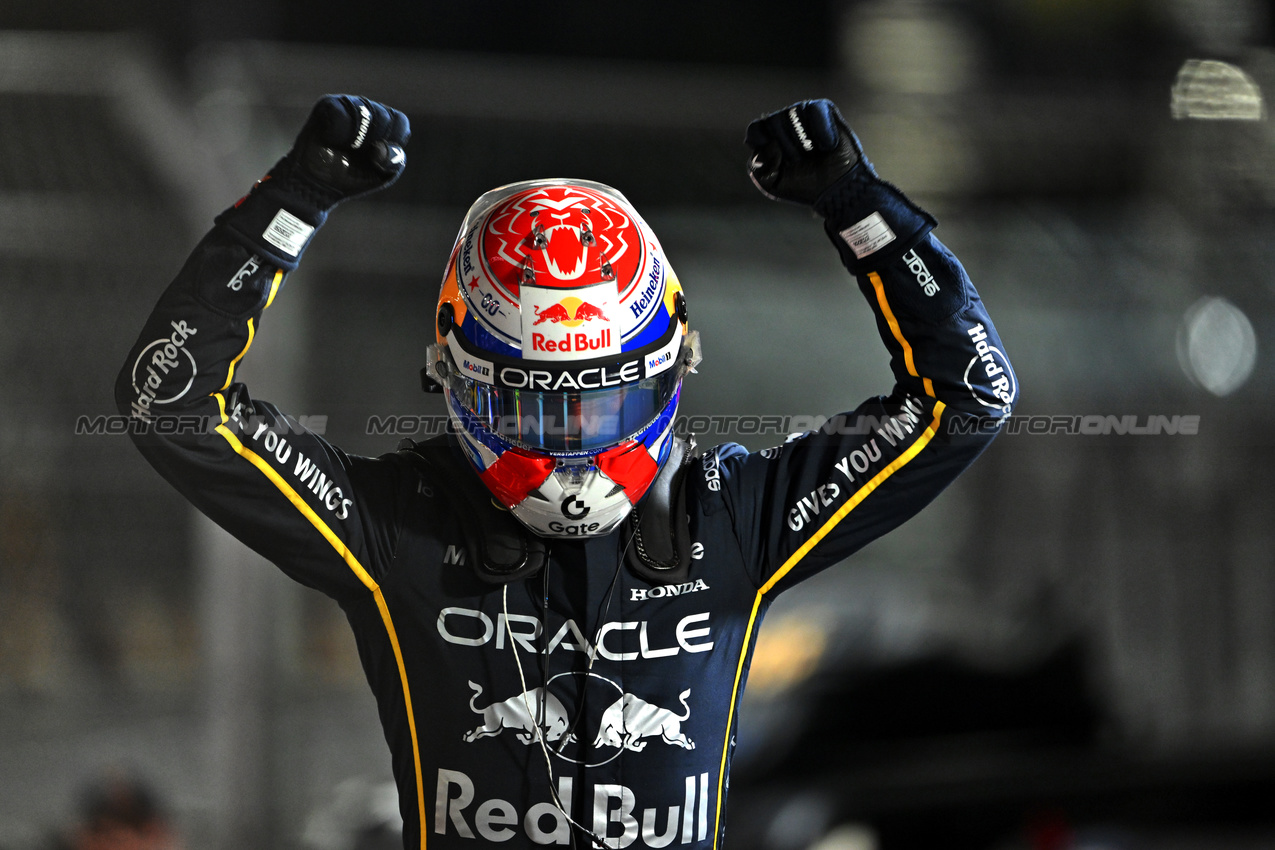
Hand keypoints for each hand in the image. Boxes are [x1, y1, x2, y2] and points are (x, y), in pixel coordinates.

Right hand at [276, 94, 409, 206]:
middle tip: (355, 153)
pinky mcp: (326, 105)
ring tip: (344, 147)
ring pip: (363, 112)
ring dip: (356, 138)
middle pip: (383, 116)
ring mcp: (346, 104)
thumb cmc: (351, 175)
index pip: (399, 121)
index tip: (376, 157)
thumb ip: (393, 160)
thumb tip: (381, 147)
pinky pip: (339, 113)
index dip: (391, 142)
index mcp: (384, 121)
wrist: (322, 184)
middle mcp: (366, 108)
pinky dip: (337, 133)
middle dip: (372, 142)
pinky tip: (330, 140)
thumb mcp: (381, 174)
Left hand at [745, 99, 861, 206]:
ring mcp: (803, 116)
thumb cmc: (805, 186)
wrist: (835, 188)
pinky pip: (814, 109)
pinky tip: (827, 145)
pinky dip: (821, 129)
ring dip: (802, 138)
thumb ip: (757, 167)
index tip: (777, 159)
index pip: (756, 129)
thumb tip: (764, 147)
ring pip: (792, 113)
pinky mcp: (824, 111)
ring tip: (812, 152)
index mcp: (770, 141)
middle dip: (785, 145)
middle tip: (799, 161)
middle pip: (772, 121)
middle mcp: (785, 125)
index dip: (763, 142)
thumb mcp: (773, 184)